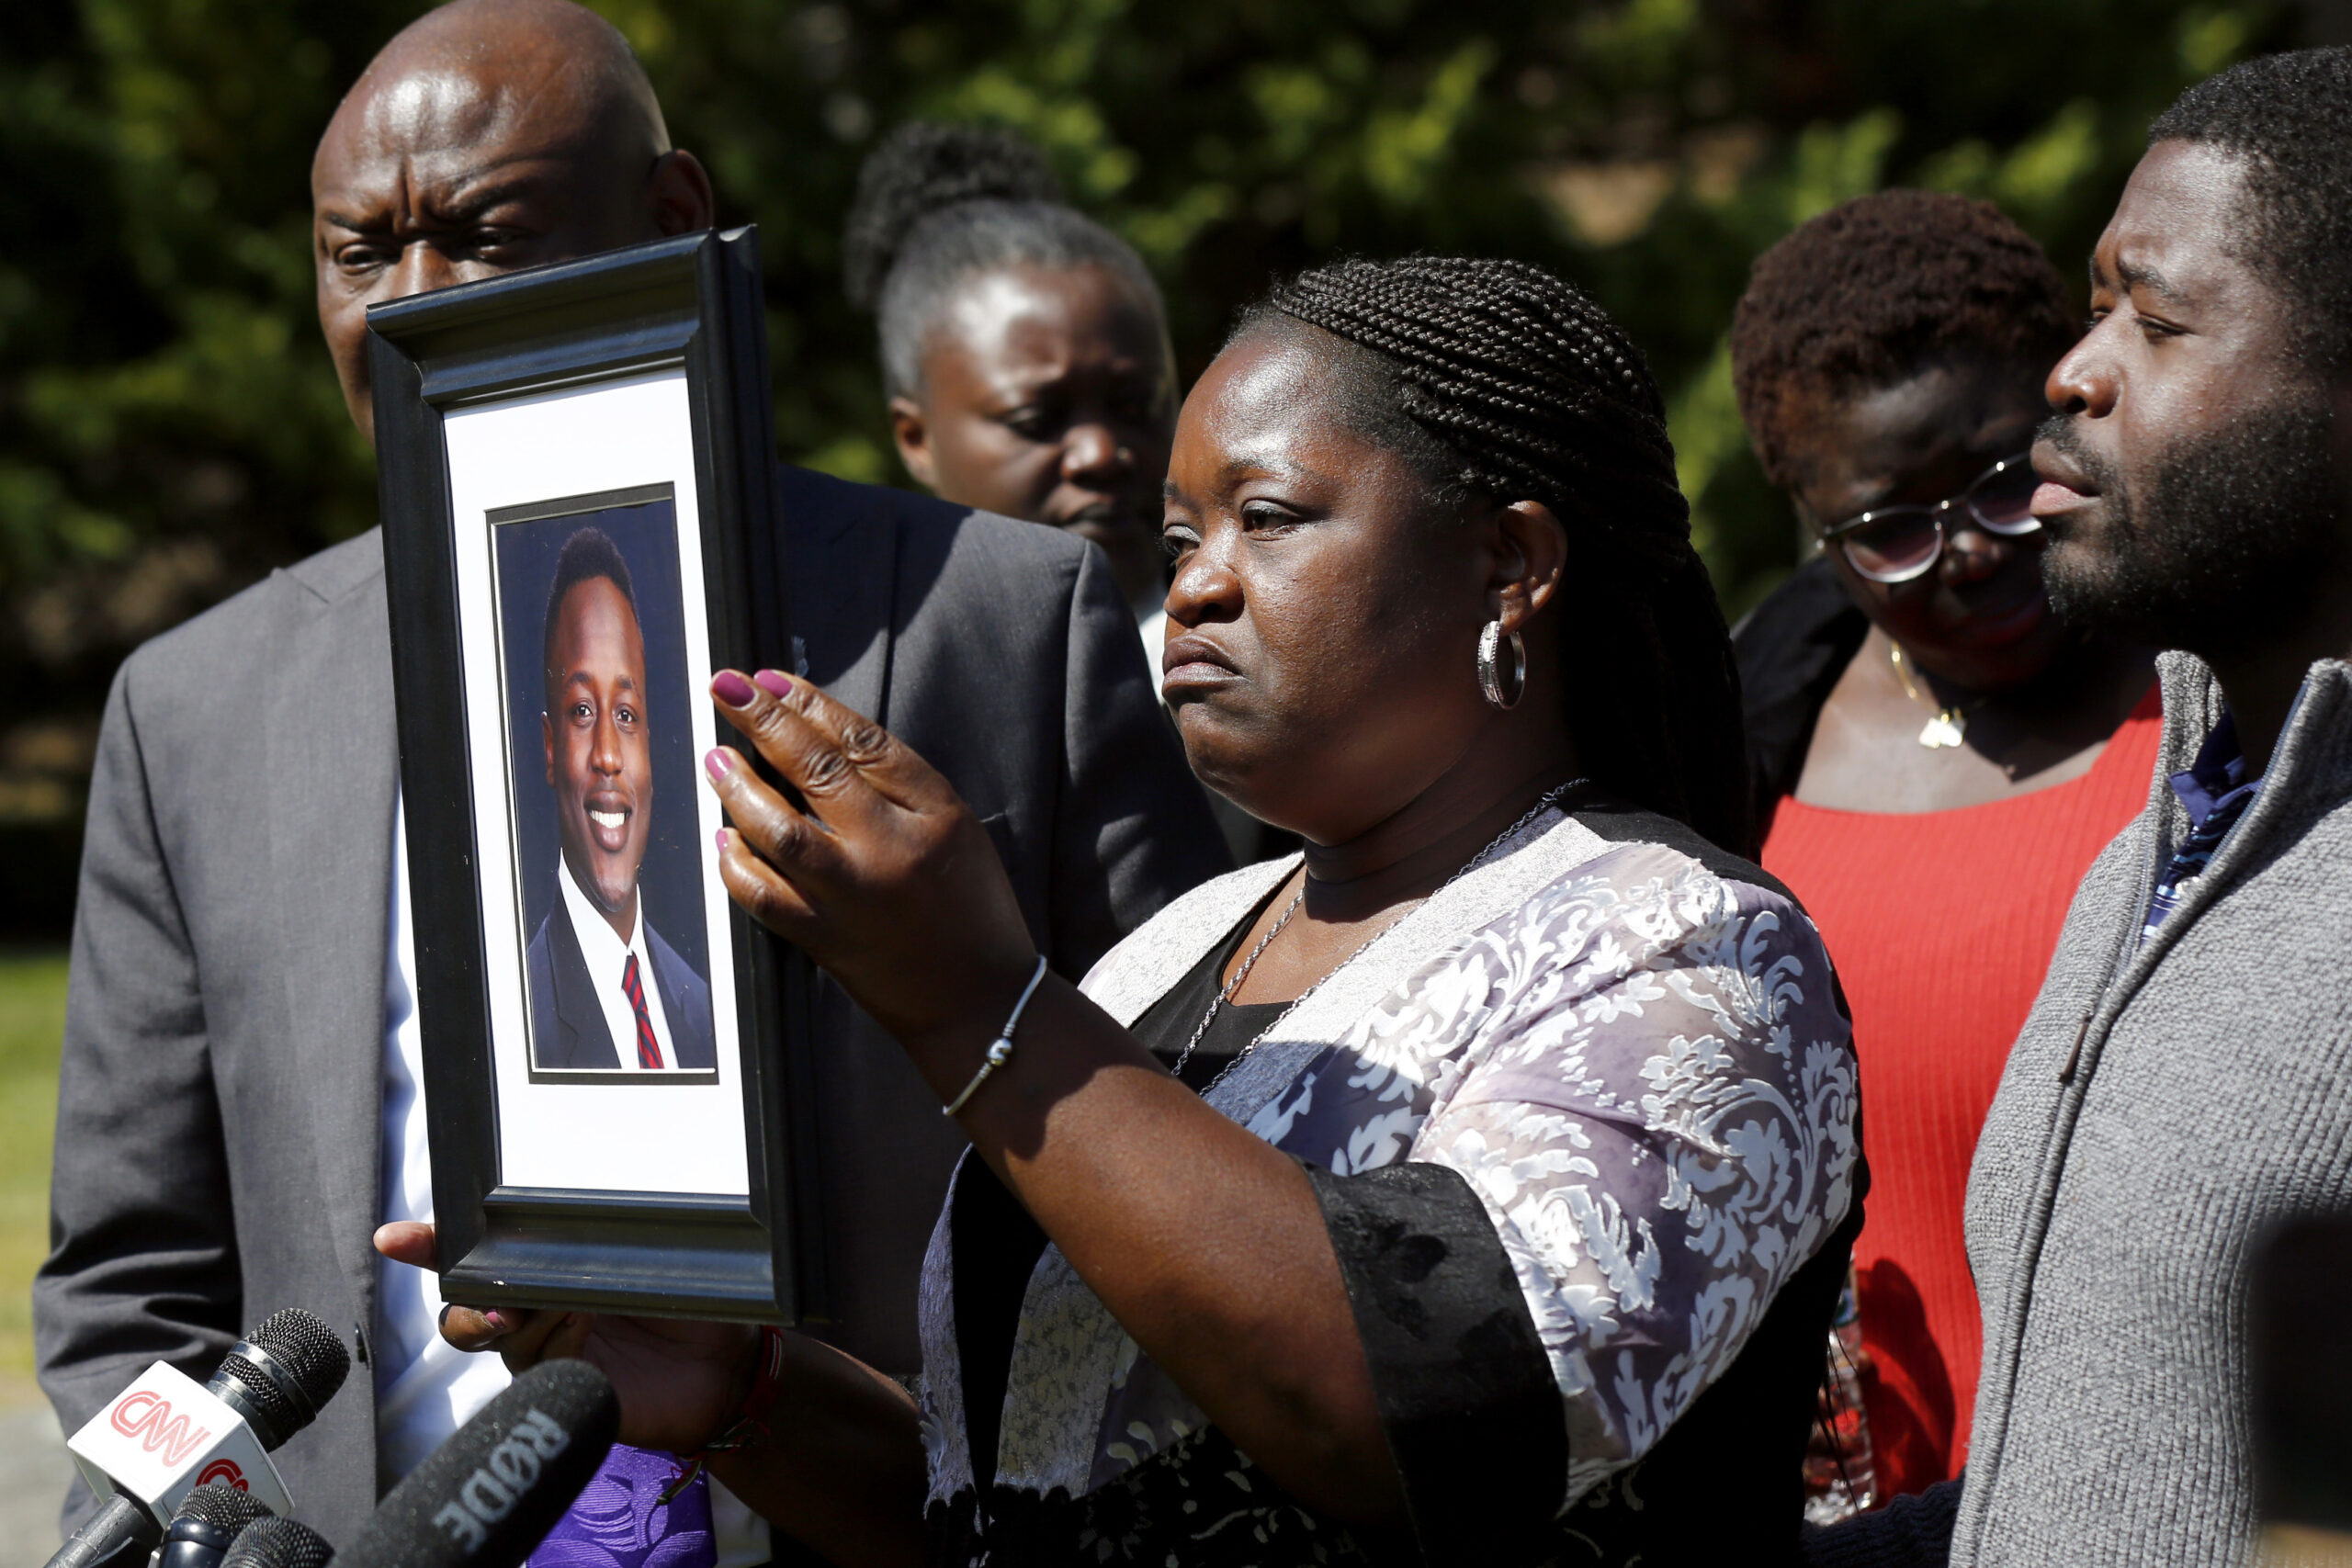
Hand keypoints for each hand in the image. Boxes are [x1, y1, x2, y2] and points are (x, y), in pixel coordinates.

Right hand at [373, 1221, 758, 1452]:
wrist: (725, 1362)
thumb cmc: (684, 1296)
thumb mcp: (638, 1253)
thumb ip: (593, 1236)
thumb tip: (561, 1204)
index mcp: (536, 1272)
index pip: (468, 1256)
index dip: (426, 1246)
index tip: (394, 1238)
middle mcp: (529, 1315)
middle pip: (464, 1309)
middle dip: (467, 1302)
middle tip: (493, 1300)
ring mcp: (542, 1356)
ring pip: (498, 1337)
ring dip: (525, 1316)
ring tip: (567, 1301)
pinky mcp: (563, 1392)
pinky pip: (540, 1367)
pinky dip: (557, 1344)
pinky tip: (583, 1330)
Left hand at [702, 668, 1039, 1052]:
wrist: (978, 1000)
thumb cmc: (971, 907)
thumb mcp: (956, 827)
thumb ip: (897, 783)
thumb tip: (818, 734)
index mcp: (932, 814)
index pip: (863, 742)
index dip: (810, 703)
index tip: (771, 678)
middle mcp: (889, 851)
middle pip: (818, 771)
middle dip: (764, 722)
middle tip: (726, 688)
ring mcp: (851, 898)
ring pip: (780, 832)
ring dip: (739, 789)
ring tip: (716, 758)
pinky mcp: (823, 939)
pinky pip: (763, 897)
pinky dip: (735, 865)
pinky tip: (724, 839)